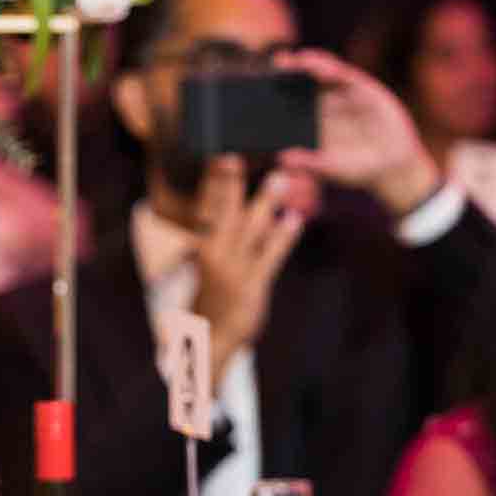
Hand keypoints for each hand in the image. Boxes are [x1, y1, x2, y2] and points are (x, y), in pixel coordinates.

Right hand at [188, 156, 306, 372]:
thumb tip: (221, 213)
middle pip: (223, 213)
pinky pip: (269, 256)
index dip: (213, 183)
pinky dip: (282, 237)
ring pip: (249, 230)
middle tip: (236, 158)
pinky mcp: (252, 286)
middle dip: (230, 185)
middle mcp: (213, 256)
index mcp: (200, 248)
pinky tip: (294, 220)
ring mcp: (233, 271)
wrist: (211, 338)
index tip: (220, 158)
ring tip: (279, 179)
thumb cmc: (210, 299)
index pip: (205, 209)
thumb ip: (216, 239)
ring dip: (265, 203)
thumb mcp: (207, 265)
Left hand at [274, 48, 439, 214]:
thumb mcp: (331, 168)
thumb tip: (281, 159)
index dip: (273, 94)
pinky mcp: (361, 89)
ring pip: (320, 75)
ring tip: (291, 60)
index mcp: (310, 121)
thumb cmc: (356, 169)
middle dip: (285, 72)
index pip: (287, 103)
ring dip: (306, 65)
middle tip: (270, 66)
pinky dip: (331, 69)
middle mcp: (323, 104)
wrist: (393, 166)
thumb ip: (309, 163)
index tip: (254, 90)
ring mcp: (342, 95)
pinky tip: (319, 66)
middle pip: (300, 83)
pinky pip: (344, 75)